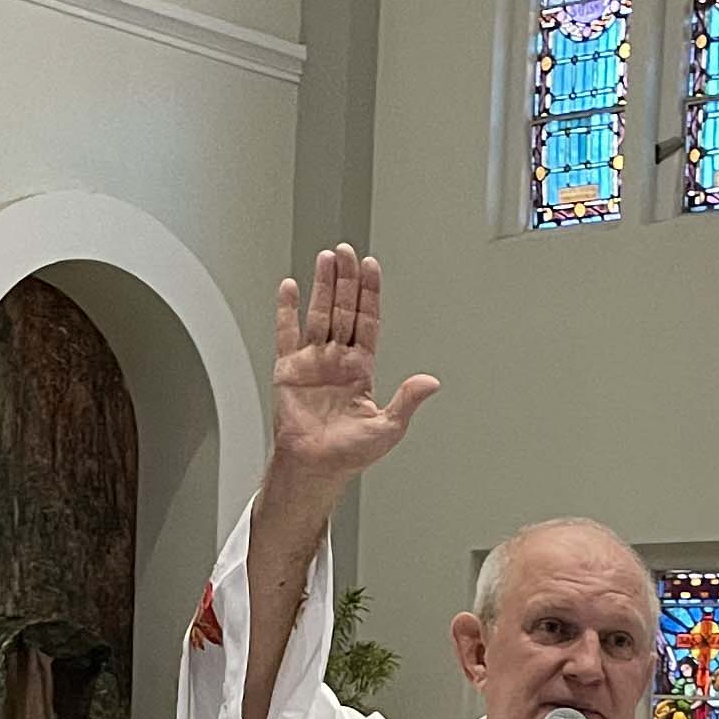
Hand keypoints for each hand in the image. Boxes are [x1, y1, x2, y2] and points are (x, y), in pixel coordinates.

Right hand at [269, 246, 439, 488]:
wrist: (315, 467)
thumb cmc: (349, 454)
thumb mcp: (388, 428)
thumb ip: (407, 401)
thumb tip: (432, 382)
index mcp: (361, 369)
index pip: (367, 322)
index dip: (370, 294)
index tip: (371, 268)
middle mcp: (337, 360)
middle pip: (343, 310)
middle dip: (346, 280)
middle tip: (347, 251)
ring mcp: (312, 361)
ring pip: (318, 314)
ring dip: (322, 286)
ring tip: (326, 258)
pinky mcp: (288, 369)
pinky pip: (286, 334)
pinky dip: (286, 310)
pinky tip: (290, 287)